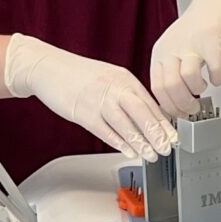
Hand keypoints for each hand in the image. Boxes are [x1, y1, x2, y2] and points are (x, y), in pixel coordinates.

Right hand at [6, 33, 176, 161]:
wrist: (47, 67)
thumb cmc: (77, 74)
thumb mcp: (109, 78)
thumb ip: (127, 94)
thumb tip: (147, 115)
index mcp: (124, 78)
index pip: (149, 102)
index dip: (163, 122)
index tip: (173, 136)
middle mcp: (113, 87)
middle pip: (140, 111)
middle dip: (156, 132)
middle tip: (167, 148)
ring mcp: (97, 100)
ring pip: (124, 123)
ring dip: (139, 141)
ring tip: (150, 154)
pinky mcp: (82, 112)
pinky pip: (104, 130)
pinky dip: (118, 142)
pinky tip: (128, 150)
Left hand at [148, 0, 220, 118]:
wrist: (215, 1)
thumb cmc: (198, 28)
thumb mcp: (175, 49)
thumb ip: (172, 72)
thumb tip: (174, 102)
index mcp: (161, 53)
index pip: (157, 88)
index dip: (170, 106)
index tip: (180, 114)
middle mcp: (172, 48)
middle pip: (170, 87)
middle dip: (183, 105)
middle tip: (194, 108)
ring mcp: (191, 43)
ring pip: (187, 78)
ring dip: (197, 91)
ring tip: (204, 89)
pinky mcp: (211, 39)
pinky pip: (213, 66)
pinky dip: (217, 78)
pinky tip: (218, 78)